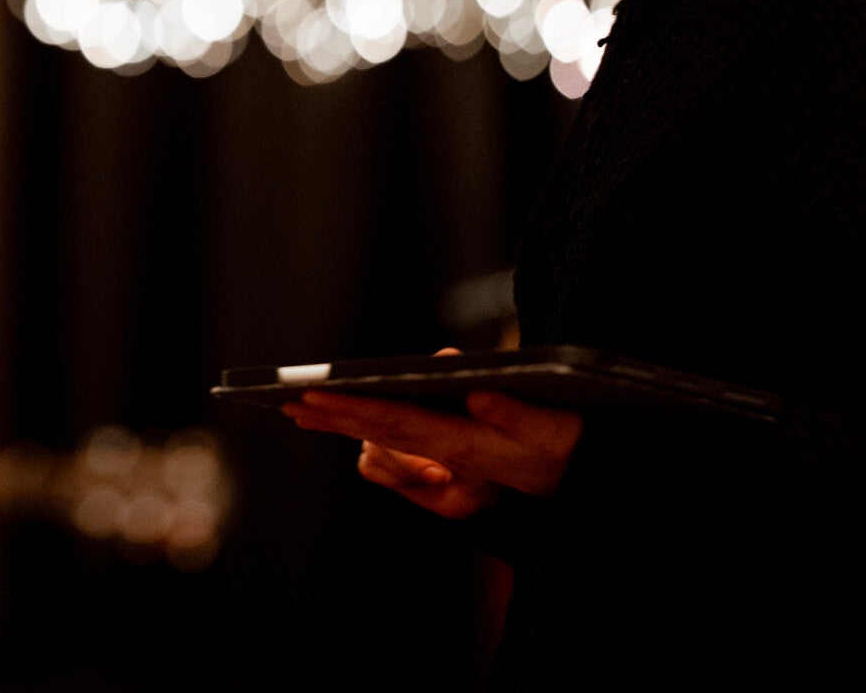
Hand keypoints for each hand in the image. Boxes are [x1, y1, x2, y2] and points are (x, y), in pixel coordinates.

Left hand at [282, 348, 582, 517]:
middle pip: (378, 436)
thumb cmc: (561, 444)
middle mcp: (447, 465)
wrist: (575, 479)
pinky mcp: (441, 479)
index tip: (312, 396)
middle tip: (290, 402)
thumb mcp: (551, 427)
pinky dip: (378, 448)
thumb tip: (470, 385)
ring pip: (379, 452)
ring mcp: (441, 475)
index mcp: (465, 448)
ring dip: (353, 430)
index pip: (396, 423)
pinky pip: (392, 465)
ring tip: (318, 411)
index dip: (353, 409)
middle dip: (333, 418)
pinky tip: (367, 425)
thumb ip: (514, 410)